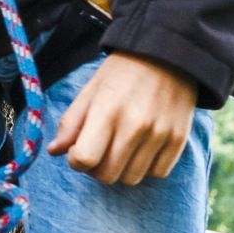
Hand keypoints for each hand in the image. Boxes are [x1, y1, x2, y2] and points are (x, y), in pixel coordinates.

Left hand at [45, 53, 197, 185]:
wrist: (168, 54)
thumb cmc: (122, 72)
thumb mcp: (90, 90)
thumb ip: (71, 122)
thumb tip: (54, 151)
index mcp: (107, 110)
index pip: (85, 158)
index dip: (76, 160)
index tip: (78, 149)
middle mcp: (135, 126)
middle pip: (107, 175)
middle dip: (95, 168)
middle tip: (97, 151)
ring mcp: (159, 135)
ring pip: (131, 178)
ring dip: (120, 169)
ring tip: (118, 149)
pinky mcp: (179, 140)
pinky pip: (158, 173)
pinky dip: (145, 167)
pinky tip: (140, 149)